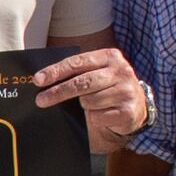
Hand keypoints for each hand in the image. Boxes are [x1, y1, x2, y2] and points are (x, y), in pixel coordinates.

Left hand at [35, 45, 150, 148]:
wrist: (137, 107)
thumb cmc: (108, 88)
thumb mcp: (97, 74)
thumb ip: (77, 73)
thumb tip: (44, 81)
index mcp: (110, 56)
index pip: (77, 62)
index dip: (56, 71)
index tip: (38, 80)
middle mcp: (121, 71)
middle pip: (81, 82)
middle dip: (58, 92)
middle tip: (41, 100)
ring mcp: (126, 91)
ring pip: (89, 102)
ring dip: (84, 107)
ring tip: (91, 106)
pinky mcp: (127, 111)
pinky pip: (98, 117)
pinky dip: (95, 118)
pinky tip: (102, 115)